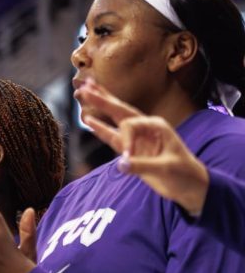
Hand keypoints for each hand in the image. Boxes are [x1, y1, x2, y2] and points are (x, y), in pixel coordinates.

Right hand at [78, 81, 209, 214]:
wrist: (189, 187)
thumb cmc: (183, 174)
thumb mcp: (166, 169)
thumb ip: (142, 166)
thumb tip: (120, 164)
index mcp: (156, 126)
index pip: (130, 125)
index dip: (125, 140)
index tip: (127, 159)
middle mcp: (145, 127)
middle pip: (120, 109)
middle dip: (102, 98)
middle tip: (84, 85)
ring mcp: (137, 138)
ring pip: (114, 119)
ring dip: (99, 106)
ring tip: (84, 92)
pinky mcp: (130, 150)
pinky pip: (111, 136)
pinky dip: (100, 128)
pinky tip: (88, 119)